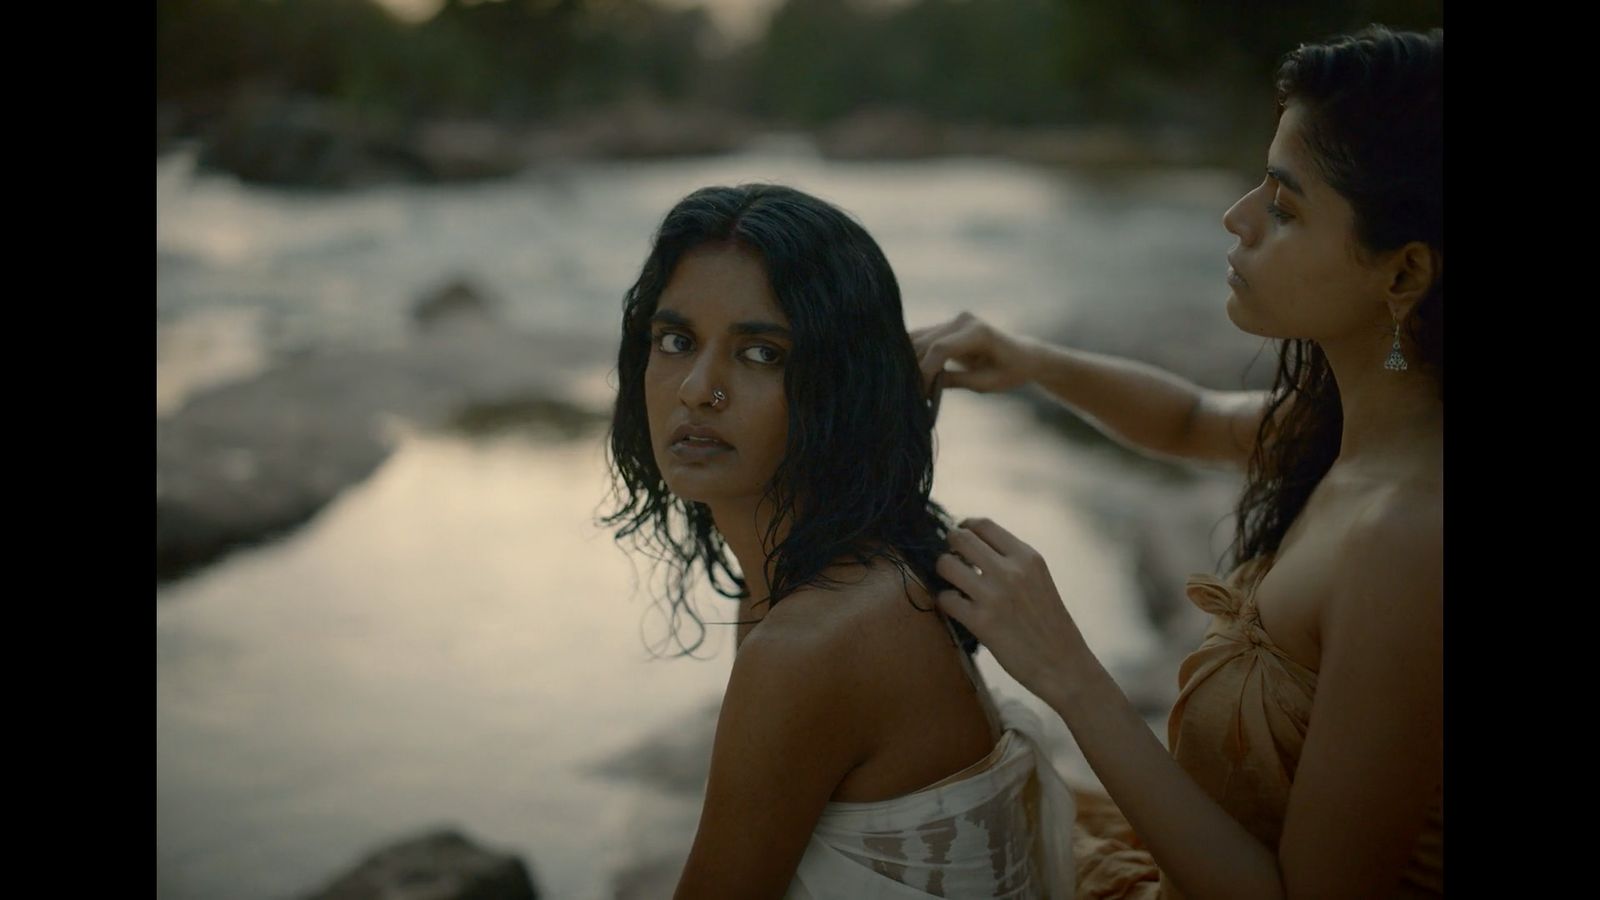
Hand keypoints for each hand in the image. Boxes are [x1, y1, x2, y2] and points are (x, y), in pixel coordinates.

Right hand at [910, 312, 1035, 396]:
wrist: (1022, 355)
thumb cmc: (1009, 372)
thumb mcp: (985, 383)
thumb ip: (955, 381)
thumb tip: (923, 388)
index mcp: (978, 332)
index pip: (940, 348)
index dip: (925, 371)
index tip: (920, 394)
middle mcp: (963, 320)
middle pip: (924, 343)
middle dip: (914, 369)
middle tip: (912, 395)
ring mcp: (953, 320)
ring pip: (917, 339)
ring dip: (909, 363)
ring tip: (911, 387)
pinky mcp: (945, 326)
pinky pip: (920, 339)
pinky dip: (912, 356)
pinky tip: (911, 375)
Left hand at [935, 517, 1087, 698]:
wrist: (1063, 664)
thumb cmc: (1050, 623)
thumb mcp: (1039, 579)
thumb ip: (1012, 561)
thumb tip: (973, 545)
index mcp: (1027, 556)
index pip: (984, 525)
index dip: (965, 527)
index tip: (962, 538)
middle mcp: (1010, 570)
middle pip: (960, 538)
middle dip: (950, 547)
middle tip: (953, 560)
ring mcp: (993, 595)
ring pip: (946, 565)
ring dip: (943, 572)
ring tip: (953, 583)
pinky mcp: (981, 622)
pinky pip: (945, 598)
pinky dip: (946, 601)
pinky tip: (957, 607)